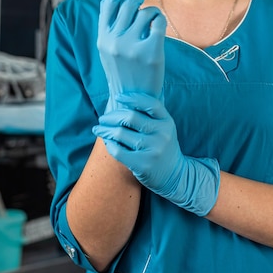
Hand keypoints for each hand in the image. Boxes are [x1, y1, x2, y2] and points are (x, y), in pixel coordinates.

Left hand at [92, 93, 219, 216]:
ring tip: (98, 129)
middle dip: (111, 116)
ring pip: (121, 134)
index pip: (150, 104)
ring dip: (105, 130)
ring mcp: (153, 150)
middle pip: (130, 117)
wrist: (174, 175)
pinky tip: (107, 142)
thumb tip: (124, 100)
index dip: (132, 98)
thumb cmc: (163, 146)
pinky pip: (118, 151)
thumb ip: (150, 115)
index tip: (117, 97)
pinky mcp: (143, 164)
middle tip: (102, 118)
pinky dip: (109, 145)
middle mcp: (161, 134)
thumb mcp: (164, 128)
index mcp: (167, 121)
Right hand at [97, 0, 166, 102]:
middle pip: (129, 4)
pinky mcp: (150, 52)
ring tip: (154, 20)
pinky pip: (158, 23)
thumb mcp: (108, 49)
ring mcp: (132, 46)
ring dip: (153, 12)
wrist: (132, 101)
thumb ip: (109, 26)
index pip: (108, 5)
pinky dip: (160, 21)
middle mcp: (114, 40)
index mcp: (103, 38)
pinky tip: (160, 27)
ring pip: (145, 13)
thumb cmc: (123, 72)